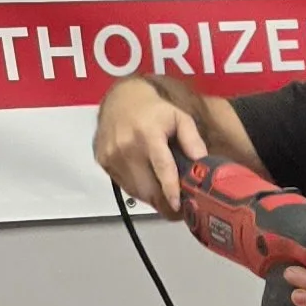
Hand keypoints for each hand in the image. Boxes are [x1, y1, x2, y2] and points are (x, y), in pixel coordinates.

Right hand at [92, 78, 205, 218]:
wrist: (120, 99)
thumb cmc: (153, 111)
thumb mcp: (180, 118)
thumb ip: (193, 140)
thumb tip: (202, 164)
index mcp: (148, 135)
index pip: (161, 167)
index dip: (170, 189)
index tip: (177, 206)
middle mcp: (126, 146)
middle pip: (148, 187)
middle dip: (165, 202)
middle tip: (178, 206)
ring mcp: (112, 154)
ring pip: (136, 191)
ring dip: (152, 198)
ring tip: (164, 194)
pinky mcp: (103, 160)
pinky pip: (124, 186)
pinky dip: (137, 190)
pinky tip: (147, 182)